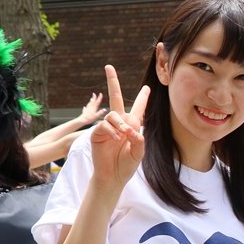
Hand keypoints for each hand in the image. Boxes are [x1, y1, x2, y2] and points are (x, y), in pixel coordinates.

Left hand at [79, 92, 106, 124]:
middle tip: (94, 93)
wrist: (82, 120)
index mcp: (94, 108)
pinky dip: (86, 107)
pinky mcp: (84, 112)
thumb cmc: (89, 119)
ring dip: (90, 101)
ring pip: (89, 104)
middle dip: (94, 97)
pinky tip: (84, 107)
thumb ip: (100, 113)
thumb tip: (105, 109)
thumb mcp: (96, 116)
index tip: (100, 93)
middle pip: (92, 101)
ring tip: (91, 99)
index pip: (97, 102)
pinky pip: (85, 108)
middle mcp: (90, 107)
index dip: (99, 97)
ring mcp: (87, 109)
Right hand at [90, 66, 148, 191]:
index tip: (147, 88)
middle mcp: (119, 123)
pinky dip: (112, 130)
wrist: (113, 177)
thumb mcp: (138, 153)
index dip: (142, 98)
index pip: (138, 109)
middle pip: (116, 98)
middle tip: (108, 66)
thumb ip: (139, 141)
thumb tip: (132, 129)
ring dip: (120, 123)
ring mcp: (107, 128)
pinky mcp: (97, 134)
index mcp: (132, 126)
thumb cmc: (126, 166)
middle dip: (112, 82)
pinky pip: (104, 125)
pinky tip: (117, 138)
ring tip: (124, 135)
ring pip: (113, 114)